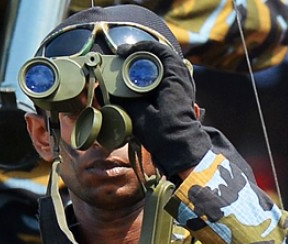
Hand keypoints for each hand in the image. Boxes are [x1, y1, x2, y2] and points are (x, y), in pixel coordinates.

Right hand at [114, 42, 211, 177]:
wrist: (182, 151)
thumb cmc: (164, 133)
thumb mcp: (139, 114)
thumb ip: (123, 100)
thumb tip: (104, 90)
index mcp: (174, 76)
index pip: (157, 50)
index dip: (137, 47)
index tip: (121, 52)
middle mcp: (181, 77)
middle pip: (159, 57)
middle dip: (139, 56)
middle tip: (122, 60)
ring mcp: (183, 86)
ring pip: (161, 68)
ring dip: (144, 67)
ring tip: (127, 72)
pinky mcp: (180, 96)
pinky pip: (163, 79)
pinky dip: (150, 78)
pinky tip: (137, 85)